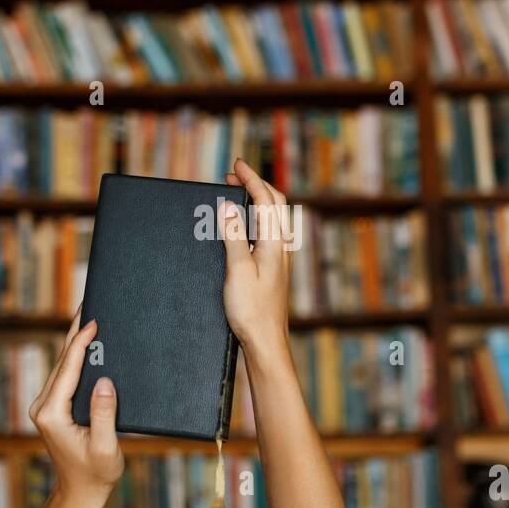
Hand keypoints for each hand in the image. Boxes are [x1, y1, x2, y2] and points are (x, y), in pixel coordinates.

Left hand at [28, 309, 123, 507]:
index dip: (81, 342)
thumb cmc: (96, 474)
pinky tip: (86, 345)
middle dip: (76, 333)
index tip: (93, 320)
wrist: (79, 493)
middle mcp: (43, 407)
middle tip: (89, 305)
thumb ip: (104, 413)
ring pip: (60, 366)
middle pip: (61, 361)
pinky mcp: (51, 408)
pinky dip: (75, 358)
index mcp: (53, 414)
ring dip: (75, 342)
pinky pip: (63, 376)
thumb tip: (104, 381)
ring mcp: (45, 407)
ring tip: (89, 318)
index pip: (68, 369)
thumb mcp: (106, 447)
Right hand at [219, 158, 291, 360]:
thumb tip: (227, 206)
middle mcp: (281, 247)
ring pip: (273, 218)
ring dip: (256, 200)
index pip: (266, 200)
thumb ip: (234, 236)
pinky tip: (243, 225)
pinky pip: (267, 232)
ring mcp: (279, 258)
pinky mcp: (273, 269)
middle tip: (234, 175)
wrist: (266, 342)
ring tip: (236, 193)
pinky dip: (255, 218)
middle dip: (256, 184)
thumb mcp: (237, 270)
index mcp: (274, 243)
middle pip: (275, 204)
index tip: (236, 165)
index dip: (251, 179)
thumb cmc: (252, 311)